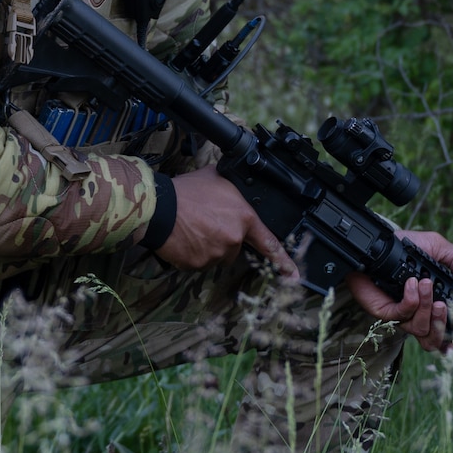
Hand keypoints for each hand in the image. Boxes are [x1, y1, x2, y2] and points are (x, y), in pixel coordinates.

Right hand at [154, 168, 293, 272]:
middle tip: (205, 223)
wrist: (159, 208)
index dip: (283, 260)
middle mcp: (233, 238)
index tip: (293, 274)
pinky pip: (200, 262)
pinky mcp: (199, 264)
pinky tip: (185, 239)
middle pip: (234, 246)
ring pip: (217, 255)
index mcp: (243, 217)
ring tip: (192, 228)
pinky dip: (194, 254)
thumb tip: (239, 183)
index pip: (268, 242)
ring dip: (208, 246)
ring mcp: (216, 254)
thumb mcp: (217, 178)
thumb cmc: (186, 192)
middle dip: (223, 238)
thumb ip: (235, 187)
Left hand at [345, 230, 452, 353]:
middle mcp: (418, 315)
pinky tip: (411, 284)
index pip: (444, 333)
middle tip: (441, 304)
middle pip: (433, 340)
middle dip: (441, 324)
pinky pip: (403, 314)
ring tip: (425, 284)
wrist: (378, 245)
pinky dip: (411, 300)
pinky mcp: (386, 313)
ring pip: (420, 328)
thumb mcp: (436, 246)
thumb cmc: (406, 247)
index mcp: (432, 305)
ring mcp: (402, 316)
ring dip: (426, 307)